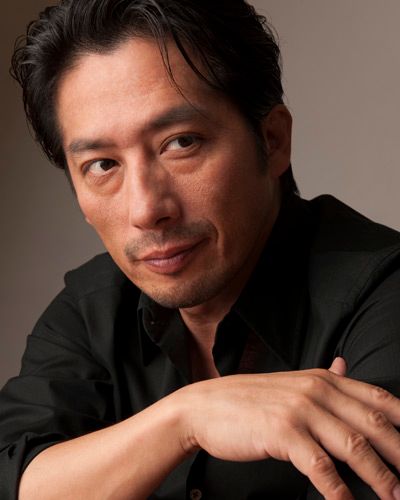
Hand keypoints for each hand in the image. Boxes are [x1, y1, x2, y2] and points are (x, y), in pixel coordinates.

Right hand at [178, 360, 399, 499]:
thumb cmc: (249, 400)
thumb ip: (324, 378)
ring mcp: (300, 410)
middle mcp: (317, 390)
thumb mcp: (291, 382)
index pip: (379, 399)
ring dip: (380, 478)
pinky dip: (340, 492)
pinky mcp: (283, 433)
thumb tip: (346, 365)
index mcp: (323, 379)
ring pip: (355, 448)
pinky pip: (322, 468)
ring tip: (394, 497)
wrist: (206, 406)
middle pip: (375, 425)